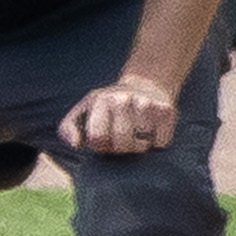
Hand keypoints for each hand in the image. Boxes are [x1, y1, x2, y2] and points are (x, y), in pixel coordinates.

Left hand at [61, 72, 178, 155]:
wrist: (145, 87)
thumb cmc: (109, 108)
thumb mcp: (83, 113)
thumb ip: (67, 130)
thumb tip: (76, 145)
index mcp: (101, 100)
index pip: (98, 138)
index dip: (102, 147)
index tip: (105, 140)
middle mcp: (124, 99)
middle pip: (122, 144)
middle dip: (121, 148)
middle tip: (123, 138)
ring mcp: (147, 104)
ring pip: (142, 145)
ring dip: (140, 145)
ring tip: (137, 133)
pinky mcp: (167, 111)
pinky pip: (161, 144)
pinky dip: (157, 143)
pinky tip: (152, 130)